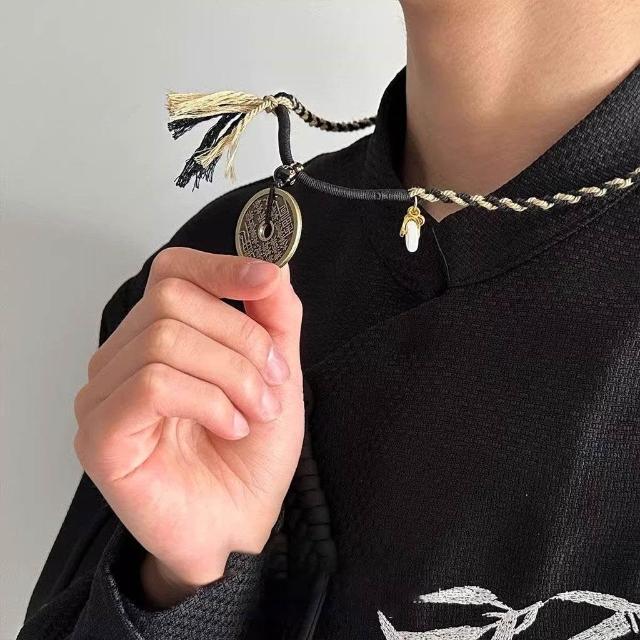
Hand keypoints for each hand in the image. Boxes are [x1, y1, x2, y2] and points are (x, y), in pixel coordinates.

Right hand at [73, 248, 303, 605]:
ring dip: (232, 377)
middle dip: (241, 340)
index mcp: (158, 337)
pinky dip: (207, 401)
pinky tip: (228, 427)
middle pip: (172, 300)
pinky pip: (153, 384)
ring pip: (165, 339)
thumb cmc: (250, 455)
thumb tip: (272, 265)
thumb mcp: (277, 375)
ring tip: (253, 414)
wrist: (238, 524)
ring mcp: (103, 395)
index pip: (172, 272)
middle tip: (271, 385)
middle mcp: (122, 359)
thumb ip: (274, 318)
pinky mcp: (99, 434)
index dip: (220, 267)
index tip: (266, 280)